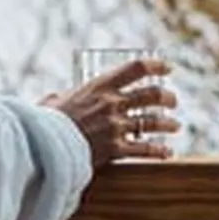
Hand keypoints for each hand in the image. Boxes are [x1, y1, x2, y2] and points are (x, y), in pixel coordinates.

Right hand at [47, 60, 177, 169]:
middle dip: (167, 97)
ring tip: (175, 126)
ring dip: (168, 123)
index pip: (136, 68)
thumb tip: (56, 98)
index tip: (167, 68)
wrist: (43, 146)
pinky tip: (167, 153)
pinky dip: (159, 151)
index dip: (156, 66)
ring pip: (153, 122)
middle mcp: (112, 104)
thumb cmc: (45, 122)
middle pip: (152, 95)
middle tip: (172, 101)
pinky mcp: (116, 150)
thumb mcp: (54, 101)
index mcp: (100, 86)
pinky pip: (145, 150)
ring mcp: (116, 127)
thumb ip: (61, 98)